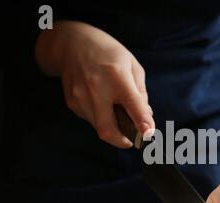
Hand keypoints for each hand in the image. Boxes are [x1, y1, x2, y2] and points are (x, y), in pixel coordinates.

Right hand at [35, 21, 153, 147]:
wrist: (71, 43)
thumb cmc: (108, 53)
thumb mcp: (132, 65)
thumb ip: (141, 93)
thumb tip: (146, 119)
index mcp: (116, 76)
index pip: (132, 104)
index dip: (141, 122)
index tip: (148, 135)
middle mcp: (96, 88)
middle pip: (108, 129)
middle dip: (122, 141)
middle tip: (131, 141)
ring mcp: (80, 97)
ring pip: (99, 128)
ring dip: (112, 127)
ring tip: (115, 110)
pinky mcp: (72, 103)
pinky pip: (91, 120)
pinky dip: (100, 118)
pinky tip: (101, 102)